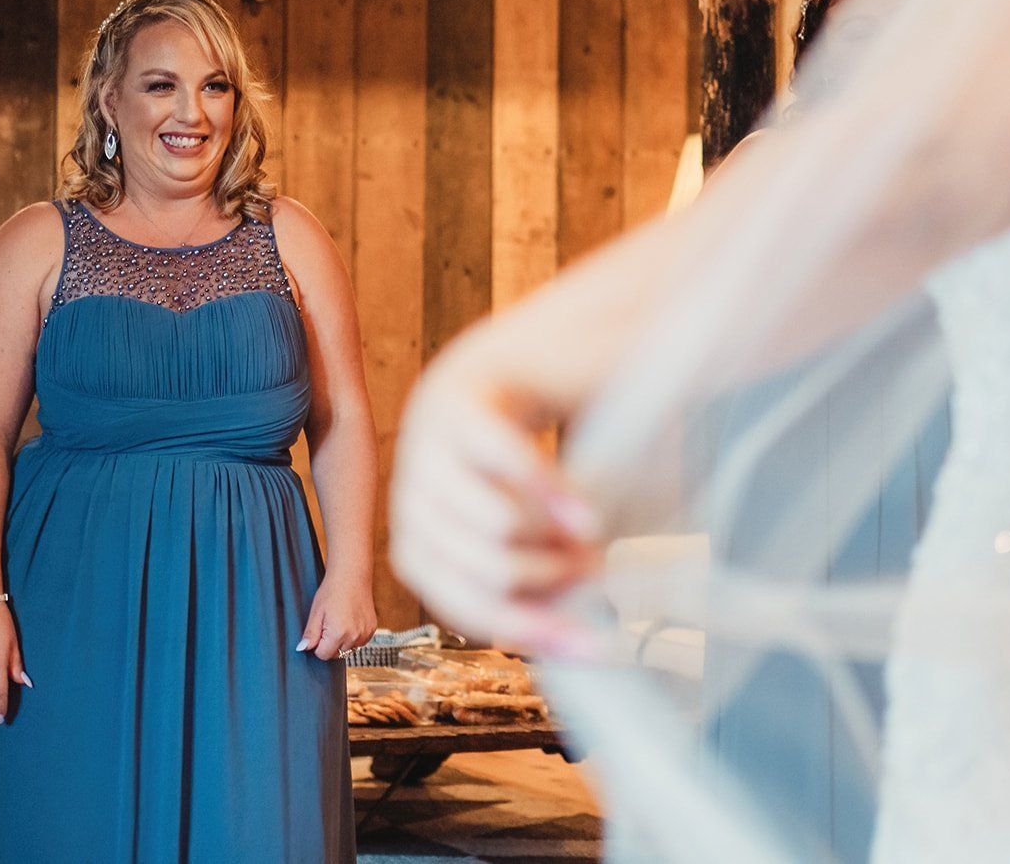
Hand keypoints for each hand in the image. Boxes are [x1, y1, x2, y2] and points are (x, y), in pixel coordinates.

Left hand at [297, 573, 376, 660]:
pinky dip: (353, 636)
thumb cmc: (332, 591)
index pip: (323, 655)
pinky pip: (359, 642)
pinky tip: (350, 621)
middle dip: (330, 644)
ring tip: (340, 620)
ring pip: (348, 649)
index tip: (319, 630)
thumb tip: (303, 649)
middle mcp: (354, 636)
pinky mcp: (372, 628)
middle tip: (329, 623)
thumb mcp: (316, 612)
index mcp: (338, 633)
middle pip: (336, 654)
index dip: (317, 645)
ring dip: (342, 641)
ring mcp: (365, 633)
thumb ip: (310, 634)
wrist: (352, 576)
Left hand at [389, 343, 603, 655]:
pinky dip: (556, 493)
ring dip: (560, 537)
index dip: (533, 631)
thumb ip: (527, 579)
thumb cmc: (515, 457)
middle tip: (598, 566)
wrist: (510, 363)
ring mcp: (429, 450)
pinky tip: (589, 511)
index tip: (595, 647)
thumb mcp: (511, 525)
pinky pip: (510, 463)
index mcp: (418, 545)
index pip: (469, 609)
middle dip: (556, 578)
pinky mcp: (460, 404)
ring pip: (500, 527)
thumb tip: (572, 645)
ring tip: (592, 529)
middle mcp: (411, 502)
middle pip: (490, 572)